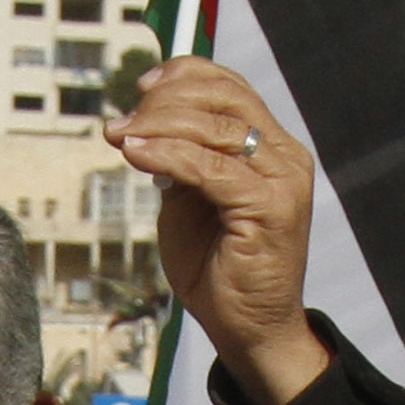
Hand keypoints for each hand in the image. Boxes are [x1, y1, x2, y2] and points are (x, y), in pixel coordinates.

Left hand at [107, 56, 325, 404]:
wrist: (248, 330)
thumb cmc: (217, 268)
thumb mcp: (190, 201)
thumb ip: (179, 160)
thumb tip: (142, 123)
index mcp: (272, 146)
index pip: (231, 87)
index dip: (184, 75)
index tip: (140, 88)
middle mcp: (285, 155)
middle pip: (224, 97)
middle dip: (164, 101)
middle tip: (122, 121)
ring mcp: (283, 180)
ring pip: (215, 128)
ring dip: (158, 125)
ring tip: (118, 136)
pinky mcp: (270, 208)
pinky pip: (210, 169)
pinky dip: (168, 155)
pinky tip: (135, 154)